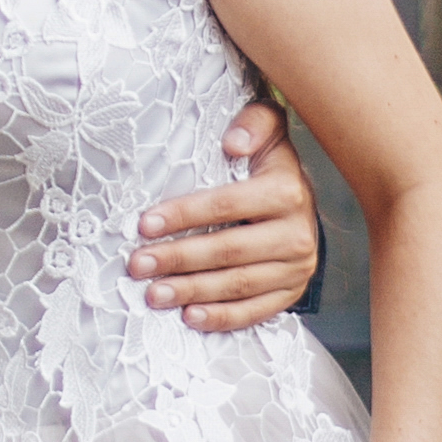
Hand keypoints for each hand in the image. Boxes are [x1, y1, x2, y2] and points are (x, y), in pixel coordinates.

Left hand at [131, 103, 319, 331]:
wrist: (304, 203)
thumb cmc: (270, 164)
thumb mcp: (269, 130)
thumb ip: (255, 123)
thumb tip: (233, 142)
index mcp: (287, 191)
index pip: (226, 205)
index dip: (183, 215)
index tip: (144, 224)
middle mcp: (297, 233)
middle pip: (228, 250)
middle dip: (177, 258)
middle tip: (137, 265)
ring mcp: (297, 267)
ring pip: (238, 284)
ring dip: (192, 291)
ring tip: (153, 294)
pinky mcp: (292, 291)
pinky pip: (255, 311)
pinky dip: (222, 318)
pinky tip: (190, 317)